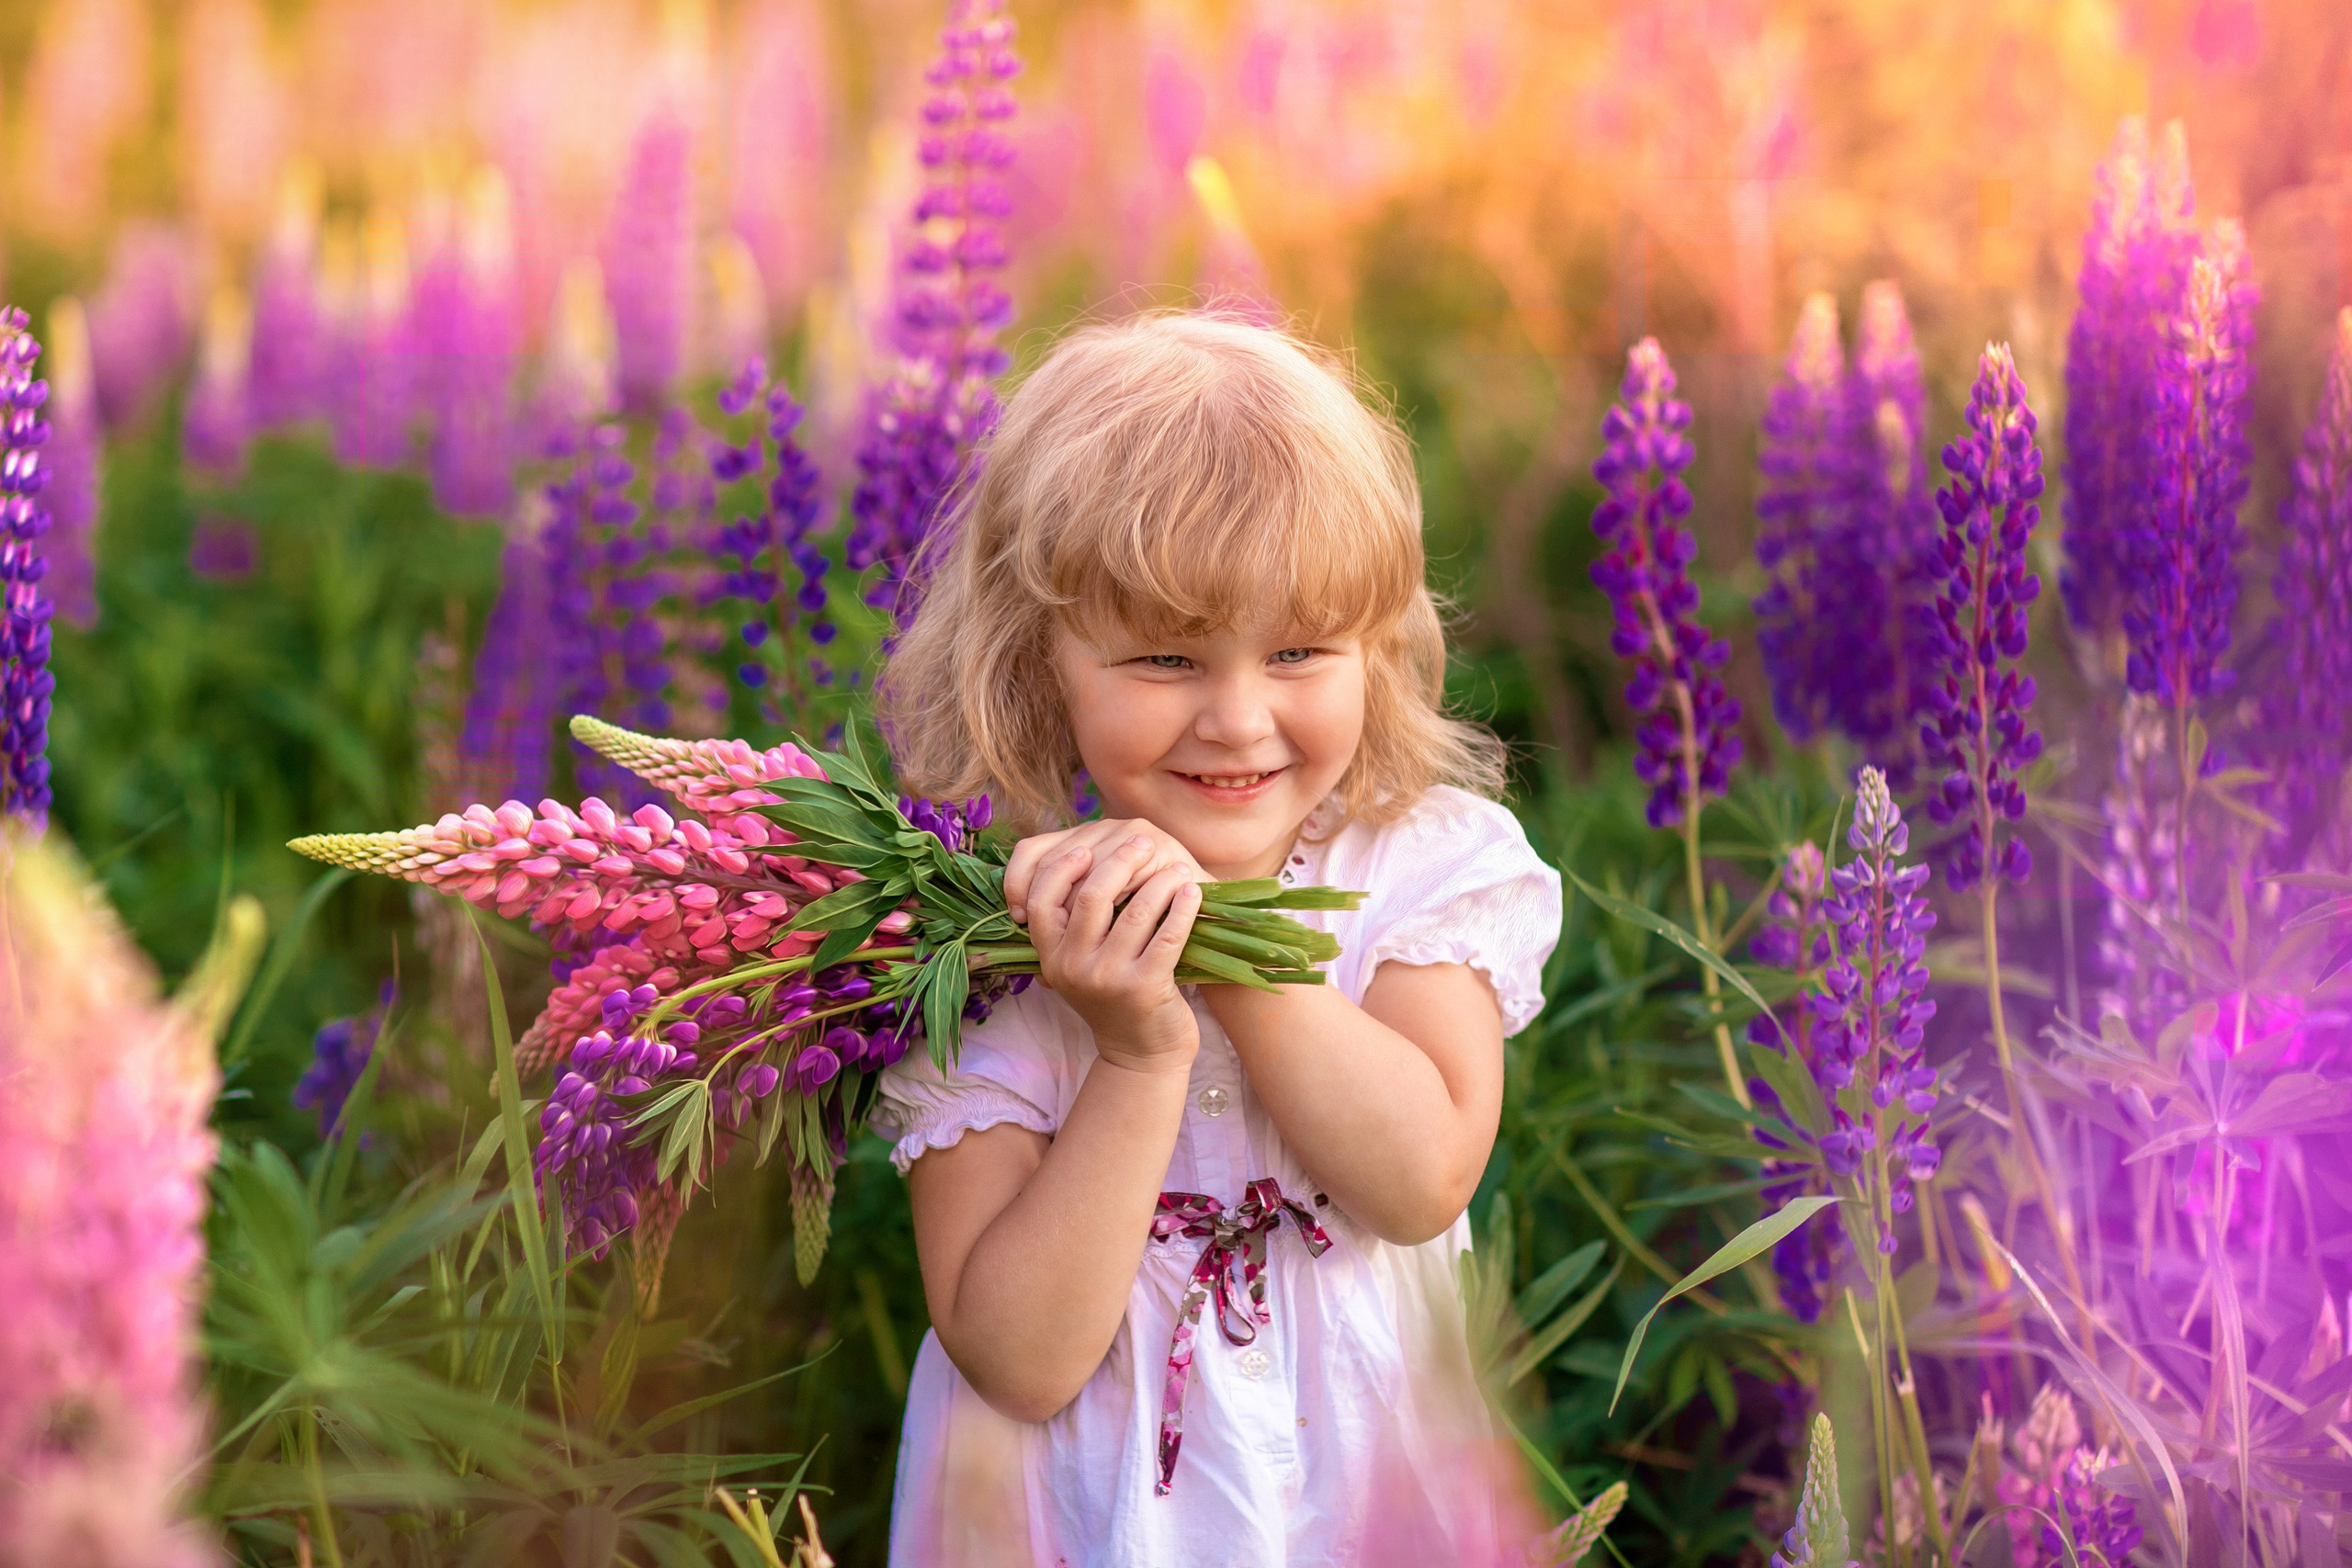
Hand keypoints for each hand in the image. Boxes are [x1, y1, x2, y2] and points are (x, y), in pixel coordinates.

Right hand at [1020, 830, 1203, 1072]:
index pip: (1042, 899)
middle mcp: (1072, 968)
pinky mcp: (1145, 988)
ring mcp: (1108, 979)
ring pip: (1134, 911)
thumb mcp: (1077, 966)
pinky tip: (1192, 892)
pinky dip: (1183, 907)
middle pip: (1090, 895)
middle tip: (1144, 840)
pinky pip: (1168, 934)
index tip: (1089, 845)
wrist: (1140, 1053)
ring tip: (1178, 867)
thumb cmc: (1111, 996)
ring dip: (1161, 881)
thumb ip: (1070, 924)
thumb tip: (1078, 853)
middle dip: (1120, 859)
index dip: (1063, 867)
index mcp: (1050, 957)